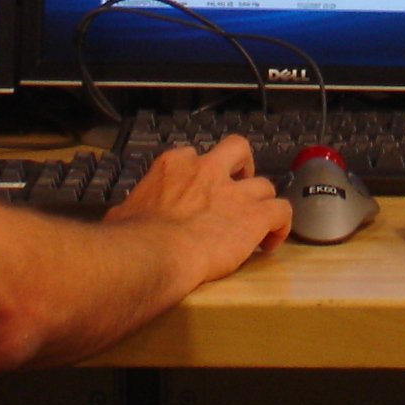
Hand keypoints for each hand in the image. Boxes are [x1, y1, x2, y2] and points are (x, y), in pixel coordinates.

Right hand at [108, 135, 290, 287]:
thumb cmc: (132, 239)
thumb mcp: (123, 214)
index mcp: (174, 166)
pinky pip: (281, 212)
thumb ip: (132, 210)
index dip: (200, 174)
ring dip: (261, 203)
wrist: (155, 253)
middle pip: (237, 150)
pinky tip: (271, 241)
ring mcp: (235, 192)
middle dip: (242, 166)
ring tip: (257, 223)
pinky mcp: (255, 215)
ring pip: (264, 185)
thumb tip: (124, 220)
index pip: (194, 156)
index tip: (199, 191)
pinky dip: (280, 225)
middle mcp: (207, 170)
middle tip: (239, 187)